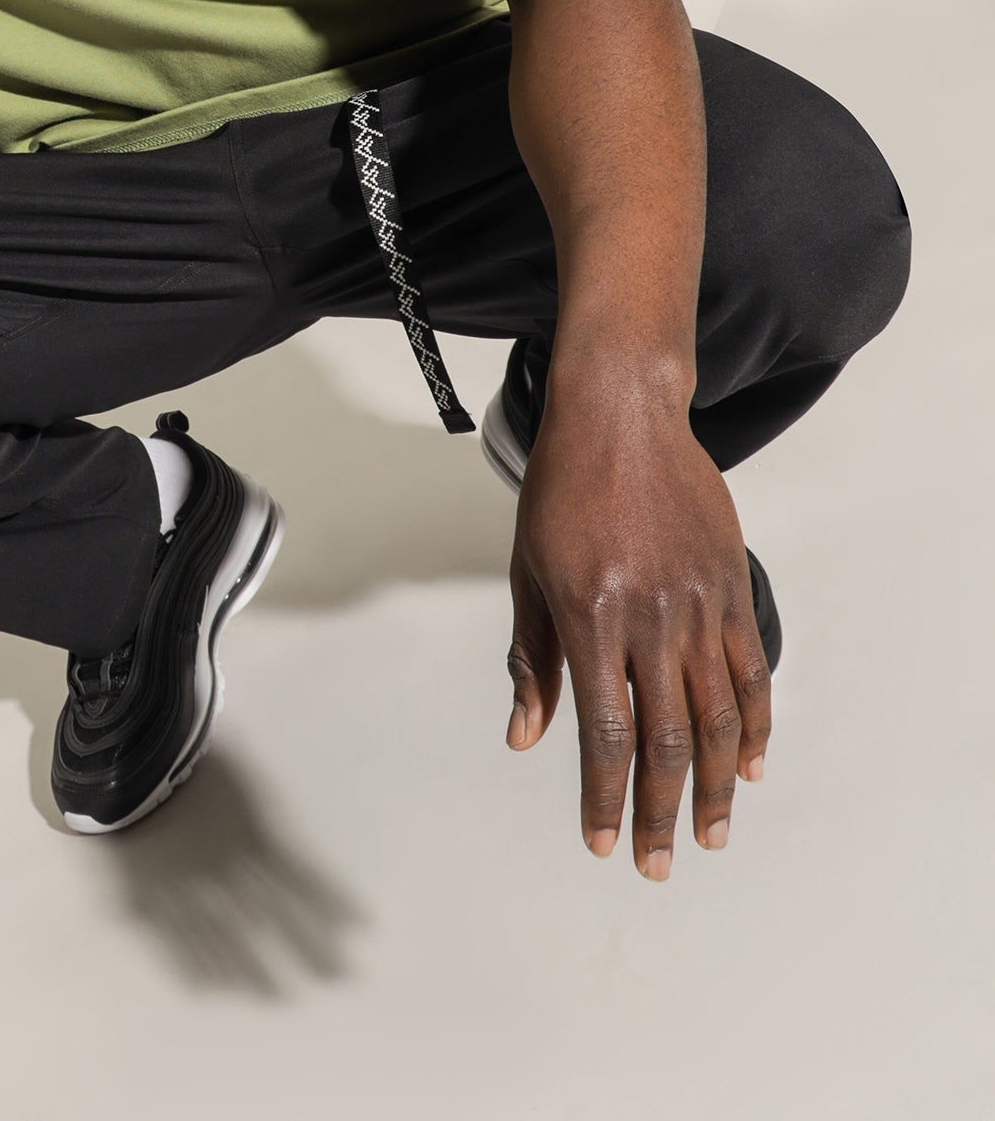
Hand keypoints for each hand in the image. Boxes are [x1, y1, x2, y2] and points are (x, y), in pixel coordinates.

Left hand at [503, 380, 772, 879]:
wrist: (620, 414)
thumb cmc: (561, 488)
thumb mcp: (527, 569)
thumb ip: (532, 656)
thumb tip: (525, 734)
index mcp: (589, 615)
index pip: (604, 733)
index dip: (604, 796)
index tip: (601, 841)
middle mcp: (649, 617)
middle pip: (665, 740)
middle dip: (659, 811)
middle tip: (655, 863)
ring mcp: (698, 602)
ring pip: (715, 716)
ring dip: (712, 785)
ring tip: (707, 834)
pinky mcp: (731, 585)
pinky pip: (749, 670)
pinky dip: (752, 724)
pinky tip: (746, 765)